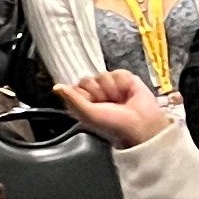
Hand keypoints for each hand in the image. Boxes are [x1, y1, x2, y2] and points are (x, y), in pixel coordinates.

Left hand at [54, 71, 172, 146]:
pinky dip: (123, 84)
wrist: (141, 125)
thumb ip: (72, 99)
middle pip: (87, 79)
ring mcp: (111, 86)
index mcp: (84, 103)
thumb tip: (57, 87)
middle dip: (98, 92)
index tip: (92, 105)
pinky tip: (128, 94)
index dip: (83, 95)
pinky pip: (118, 73)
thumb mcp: (88, 114)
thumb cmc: (115, 126)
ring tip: (120, 100)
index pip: (74, 87)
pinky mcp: (126, 80)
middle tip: (108, 104)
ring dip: (111, 89)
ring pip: (102, 75)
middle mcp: (96, 93)